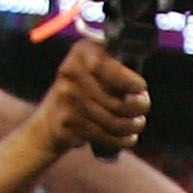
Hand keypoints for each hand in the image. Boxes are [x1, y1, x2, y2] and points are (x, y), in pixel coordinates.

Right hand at [29, 40, 149, 157]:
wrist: (49, 120)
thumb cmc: (85, 92)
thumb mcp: (97, 69)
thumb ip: (117, 70)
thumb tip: (141, 95)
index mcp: (81, 53)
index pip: (103, 65)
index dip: (126, 79)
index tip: (141, 88)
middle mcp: (70, 73)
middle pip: (113, 98)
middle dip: (137, 107)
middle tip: (143, 107)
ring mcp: (65, 99)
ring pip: (111, 120)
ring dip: (131, 126)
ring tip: (137, 124)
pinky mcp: (66, 123)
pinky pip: (101, 135)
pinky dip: (120, 140)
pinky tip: (128, 138)